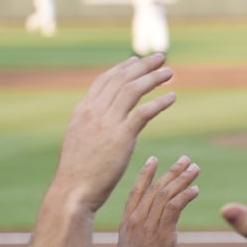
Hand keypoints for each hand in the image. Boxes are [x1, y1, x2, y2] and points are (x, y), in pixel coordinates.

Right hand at [53, 55, 175, 213]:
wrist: (74, 189)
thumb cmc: (79, 171)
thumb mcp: (80, 140)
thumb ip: (90, 126)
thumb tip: (99, 120)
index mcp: (83, 111)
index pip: (104, 80)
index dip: (123, 68)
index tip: (137, 60)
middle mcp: (94, 111)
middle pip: (121, 79)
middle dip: (142, 66)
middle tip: (161, 57)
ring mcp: (107, 123)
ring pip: (133, 90)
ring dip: (154, 78)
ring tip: (171, 72)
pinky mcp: (121, 137)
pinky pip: (144, 113)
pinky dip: (160, 102)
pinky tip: (173, 97)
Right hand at [116, 155, 199, 246]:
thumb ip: (147, 235)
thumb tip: (164, 232)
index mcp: (127, 222)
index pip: (136, 192)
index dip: (146, 174)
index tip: (154, 160)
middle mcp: (135, 220)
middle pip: (154, 188)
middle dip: (171, 172)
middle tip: (186, 160)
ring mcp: (147, 225)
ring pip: (165, 194)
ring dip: (182, 179)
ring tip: (195, 169)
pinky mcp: (161, 233)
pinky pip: (174, 207)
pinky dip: (185, 196)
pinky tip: (196, 190)